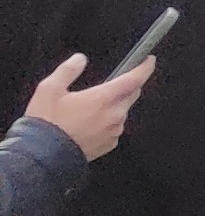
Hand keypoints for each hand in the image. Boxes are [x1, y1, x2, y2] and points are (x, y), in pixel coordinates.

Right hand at [18, 49, 148, 158]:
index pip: (134, 79)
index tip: (149, 61)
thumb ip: (68, 71)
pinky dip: (107, 122)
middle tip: (111, 83)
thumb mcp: (50, 89)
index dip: (144, 68)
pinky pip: (115, 128)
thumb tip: (80, 60)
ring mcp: (114, 131)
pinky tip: (88, 124)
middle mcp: (114, 115)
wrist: (44, 155)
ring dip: (114, 106)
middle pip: (131, 95)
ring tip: (89, 108)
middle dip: (127, 86)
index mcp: (103, 98)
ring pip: (122, 112)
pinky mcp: (110, 144)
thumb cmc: (47, 123)